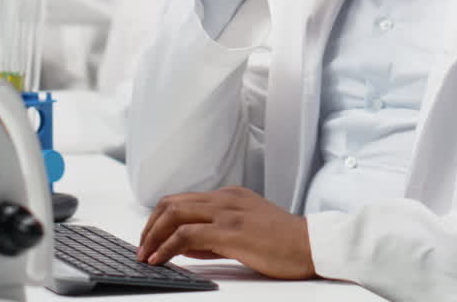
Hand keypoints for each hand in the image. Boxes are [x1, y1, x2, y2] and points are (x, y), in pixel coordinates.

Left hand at [136, 186, 315, 279]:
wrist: (313, 245)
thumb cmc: (286, 244)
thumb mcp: (247, 231)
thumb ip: (214, 236)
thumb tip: (184, 245)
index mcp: (230, 196)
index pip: (183, 200)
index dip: (160, 219)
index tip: (151, 238)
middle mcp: (225, 199)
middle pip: (172, 203)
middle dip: (150, 225)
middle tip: (142, 246)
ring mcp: (227, 213)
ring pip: (174, 214)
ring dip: (153, 235)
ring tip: (145, 255)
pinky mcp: (230, 232)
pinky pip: (186, 235)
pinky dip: (166, 246)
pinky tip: (160, 259)